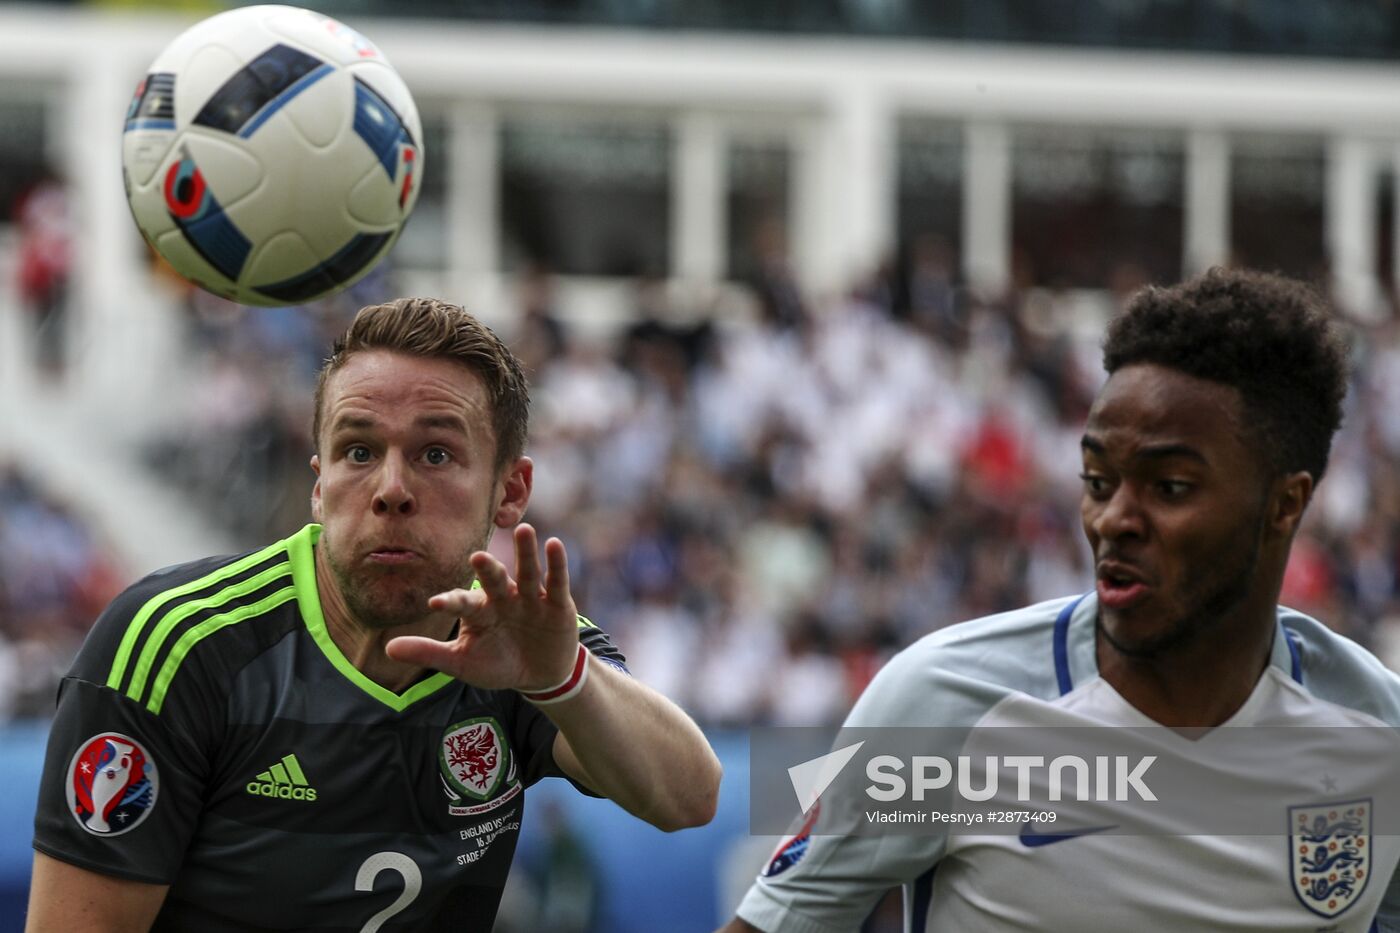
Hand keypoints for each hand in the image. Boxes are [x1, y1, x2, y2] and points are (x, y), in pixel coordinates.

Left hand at [384, 523, 580, 691]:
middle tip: (478, 557)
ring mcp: (531, 598)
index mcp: (479, 611)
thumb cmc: (497, 663)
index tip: (434, 604)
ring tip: (524, 530)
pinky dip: (556, 563)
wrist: (539, 674)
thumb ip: (429, 652)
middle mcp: (503, 598)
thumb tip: (387, 649)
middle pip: (494, 580)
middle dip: (488, 569)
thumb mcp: (462, 663)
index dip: (450, 603)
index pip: (462, 604)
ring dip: (525, 552)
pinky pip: (556, 580)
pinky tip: (554, 544)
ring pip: (526, 572)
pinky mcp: (558, 603)